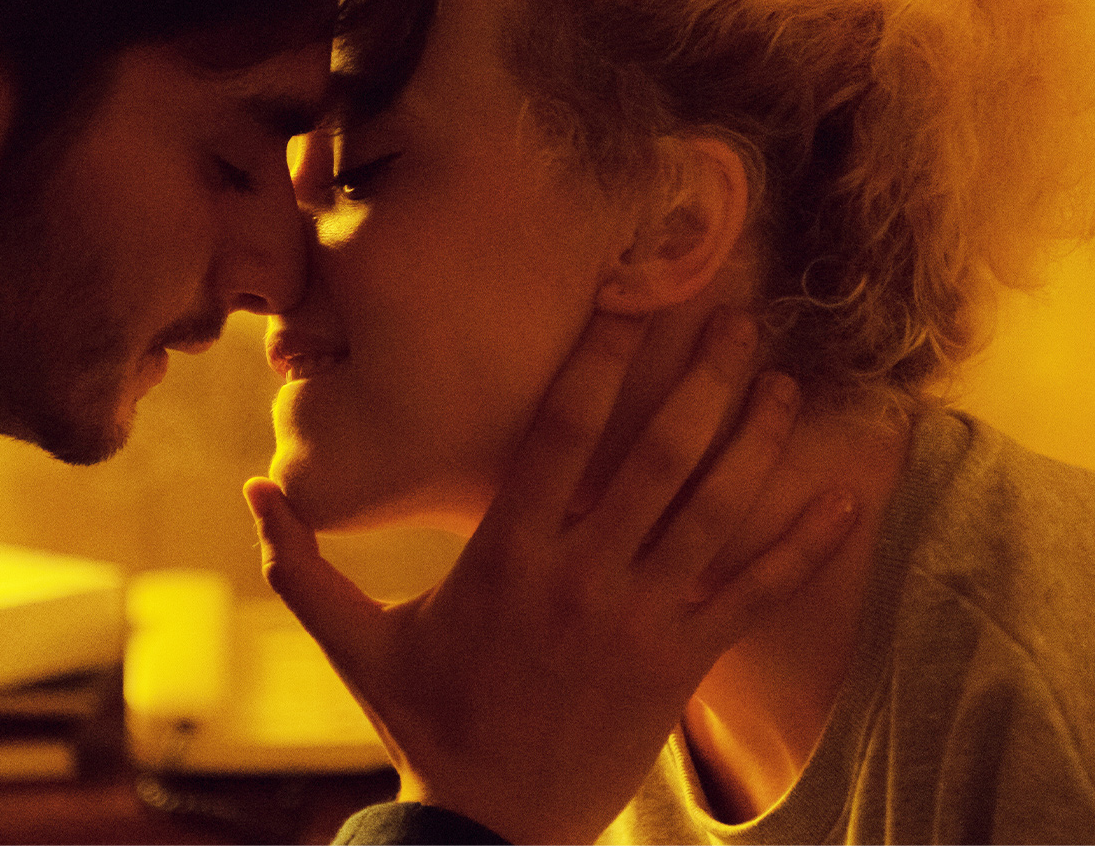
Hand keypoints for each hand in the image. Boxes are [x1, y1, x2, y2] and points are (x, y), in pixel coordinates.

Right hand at [245, 310, 858, 843]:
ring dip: (758, 442)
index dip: (599, 360)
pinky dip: (804, 546)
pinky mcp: (680, 665)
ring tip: (788, 382)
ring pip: (713, 513)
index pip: (561, 433)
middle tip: (739, 317)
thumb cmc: (422, 720)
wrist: (488, 826)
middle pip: (655, 457)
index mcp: (507, 554)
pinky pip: (754, 595)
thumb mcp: (351, 640)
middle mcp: (581, 575)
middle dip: (702, 380)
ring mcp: (639, 620)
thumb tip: (247, 489)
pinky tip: (846, 497)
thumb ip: (301, 563)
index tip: (629, 300)